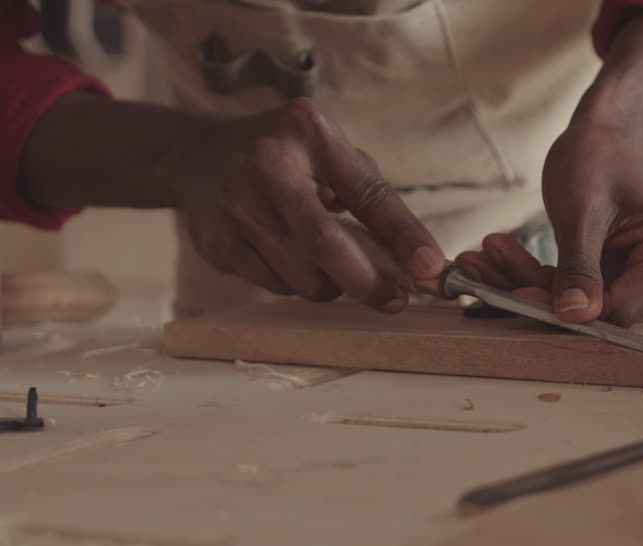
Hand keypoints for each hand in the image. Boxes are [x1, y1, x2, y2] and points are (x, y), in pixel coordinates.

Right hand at [171, 98, 444, 311]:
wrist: (196, 156)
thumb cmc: (286, 157)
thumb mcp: (330, 152)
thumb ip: (372, 195)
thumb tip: (419, 261)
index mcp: (307, 133)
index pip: (366, 191)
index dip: (402, 234)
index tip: (430, 268)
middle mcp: (266, 168)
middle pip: (326, 245)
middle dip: (368, 282)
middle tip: (395, 299)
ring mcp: (235, 209)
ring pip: (304, 278)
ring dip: (332, 285)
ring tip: (332, 263)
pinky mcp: (216, 245)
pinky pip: (276, 286)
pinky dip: (298, 284)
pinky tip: (291, 257)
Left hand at [457, 125, 642, 325]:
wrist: (604, 133)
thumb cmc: (600, 155)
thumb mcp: (583, 208)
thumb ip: (580, 265)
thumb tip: (574, 316)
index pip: (625, 305)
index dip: (572, 307)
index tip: (517, 293)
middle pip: (602, 307)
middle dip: (539, 291)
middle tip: (482, 266)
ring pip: (582, 304)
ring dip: (528, 283)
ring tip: (482, 256)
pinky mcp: (622, 279)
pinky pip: (576, 291)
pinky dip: (535, 276)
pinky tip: (499, 255)